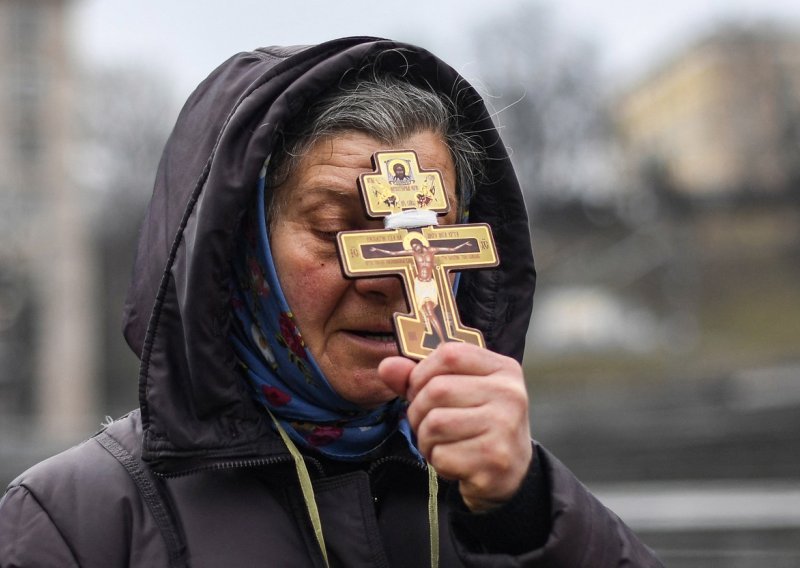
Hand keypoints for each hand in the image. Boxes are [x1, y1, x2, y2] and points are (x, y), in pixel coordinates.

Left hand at [379, 342, 531, 511]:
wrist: (512, 474)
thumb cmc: (479, 426)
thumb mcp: (458, 393)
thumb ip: (420, 377)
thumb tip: (387, 366)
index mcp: (503, 369)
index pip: (450, 353)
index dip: (423, 372)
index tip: (421, 390)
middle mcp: (509, 393)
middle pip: (436, 390)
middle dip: (419, 412)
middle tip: (430, 426)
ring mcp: (505, 426)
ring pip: (435, 423)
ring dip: (426, 439)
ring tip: (442, 444)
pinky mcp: (494, 459)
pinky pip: (441, 455)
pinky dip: (438, 461)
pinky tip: (455, 462)